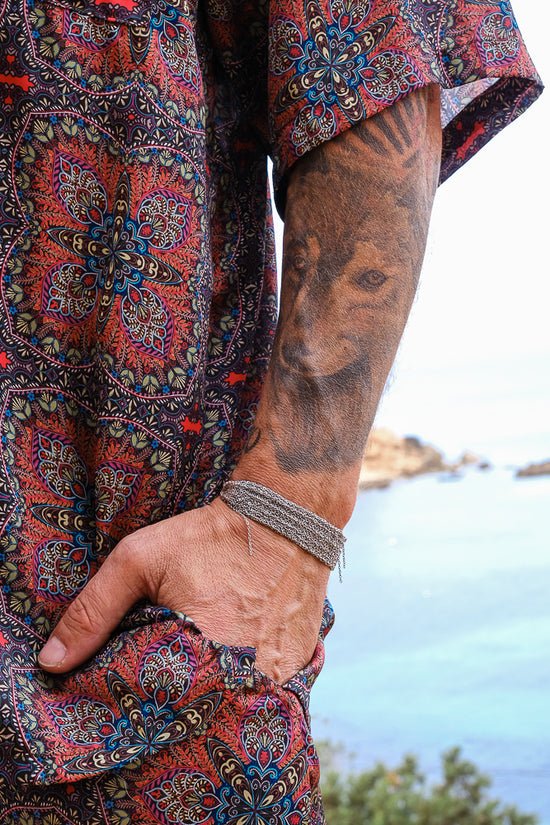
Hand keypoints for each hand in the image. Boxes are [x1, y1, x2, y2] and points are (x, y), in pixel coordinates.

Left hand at [37, 497, 329, 683]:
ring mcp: (279, 676)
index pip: (158, 710)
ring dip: (216, 692)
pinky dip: (247, 681)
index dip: (141, 699)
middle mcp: (246, 677)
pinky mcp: (298, 667)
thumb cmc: (208, 537)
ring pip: (234, 705)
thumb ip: (94, 611)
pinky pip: (264, 692)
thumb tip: (52, 663)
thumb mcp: (140, 561)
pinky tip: (239, 649)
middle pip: (198, 712)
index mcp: (204, 658)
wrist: (285, 518)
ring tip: (207, 657)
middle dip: (179, 698)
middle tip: (174, 663)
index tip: (137, 676)